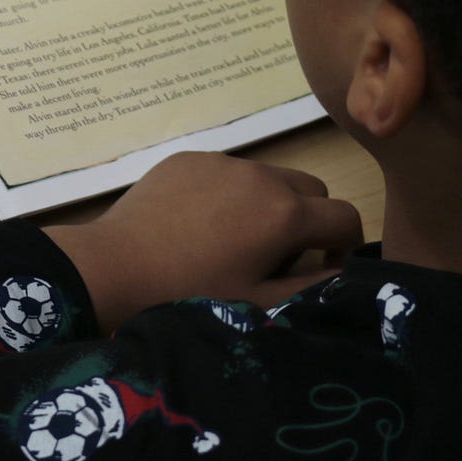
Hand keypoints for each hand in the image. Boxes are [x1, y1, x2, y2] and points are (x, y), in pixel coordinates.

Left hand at [45, 151, 362, 330]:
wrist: (114, 269)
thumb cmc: (190, 294)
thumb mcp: (259, 302)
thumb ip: (313, 287)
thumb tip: (348, 274)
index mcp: (285, 213)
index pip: (346, 217)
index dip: (345, 246)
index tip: (320, 268)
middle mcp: (261, 176)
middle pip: (311, 189)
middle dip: (309, 219)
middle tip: (277, 255)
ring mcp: (222, 161)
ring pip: (268, 176)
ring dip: (268, 203)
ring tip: (232, 240)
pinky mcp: (189, 158)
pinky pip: (226, 171)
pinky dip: (228, 192)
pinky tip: (196, 223)